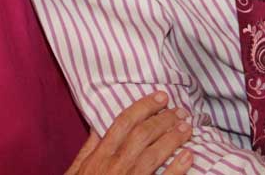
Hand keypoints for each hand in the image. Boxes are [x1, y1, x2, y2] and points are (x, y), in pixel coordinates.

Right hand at [65, 91, 193, 173]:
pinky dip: (177, 169)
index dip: (144, 106)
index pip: (123, 122)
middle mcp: (114, 166)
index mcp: (98, 156)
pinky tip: (189, 156)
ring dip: (173, 138)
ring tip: (187, 127)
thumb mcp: (76, 171)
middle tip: (181, 110)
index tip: (161, 96)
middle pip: (142, 134)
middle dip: (163, 119)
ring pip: (153, 154)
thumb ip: (88, 148)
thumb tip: (98, 125)